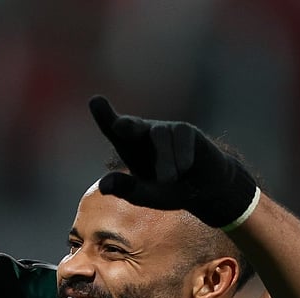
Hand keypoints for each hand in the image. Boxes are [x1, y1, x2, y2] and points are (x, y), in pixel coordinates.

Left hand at [88, 95, 257, 228]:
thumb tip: (104, 186)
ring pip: (160, 137)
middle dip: (126, 125)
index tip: (96, 101)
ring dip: (164, 162)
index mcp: (128, 146)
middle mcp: (143, 132)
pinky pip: (182, 137)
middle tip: (120, 126)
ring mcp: (164, 129)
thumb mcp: (146, 195)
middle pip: (130, 125)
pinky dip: (181, 157)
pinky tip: (184, 168)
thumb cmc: (167, 190)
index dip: (104, 115)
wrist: (203, 189)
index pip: (112, 128)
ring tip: (169, 181)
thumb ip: (127, 189)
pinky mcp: (185, 130)